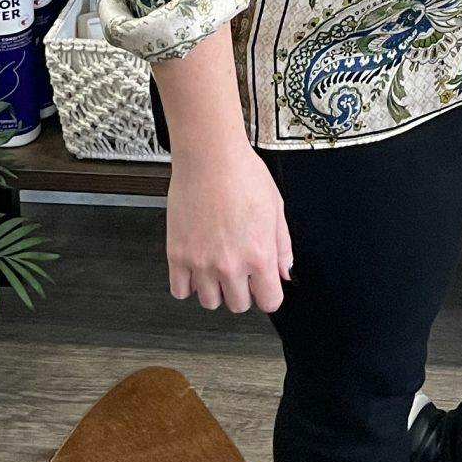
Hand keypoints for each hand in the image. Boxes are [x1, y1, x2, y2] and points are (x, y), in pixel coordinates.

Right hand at [165, 134, 293, 313]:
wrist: (210, 156)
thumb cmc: (243, 173)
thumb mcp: (276, 207)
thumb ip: (282, 246)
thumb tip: (284, 272)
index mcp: (259, 255)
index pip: (269, 302)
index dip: (268, 293)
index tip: (264, 285)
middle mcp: (230, 265)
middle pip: (238, 305)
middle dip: (242, 290)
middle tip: (239, 269)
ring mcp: (201, 263)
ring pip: (209, 302)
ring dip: (215, 288)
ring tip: (216, 264)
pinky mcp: (177, 255)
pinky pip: (180, 291)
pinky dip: (188, 283)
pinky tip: (196, 265)